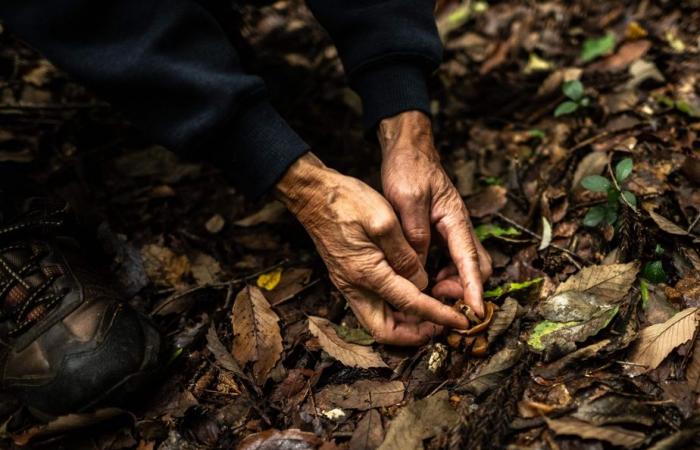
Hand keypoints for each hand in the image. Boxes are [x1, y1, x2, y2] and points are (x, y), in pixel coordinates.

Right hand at [276, 153, 468, 344]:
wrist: (312, 195)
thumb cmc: (347, 201)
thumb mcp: (383, 220)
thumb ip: (404, 255)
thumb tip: (421, 282)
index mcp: (367, 273)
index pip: (411, 304)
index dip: (439, 315)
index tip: (461, 321)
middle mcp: (355, 286)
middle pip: (386, 331)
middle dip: (415, 334)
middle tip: (440, 324)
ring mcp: (349, 284)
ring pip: (378, 321)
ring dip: (404, 323)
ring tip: (430, 312)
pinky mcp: (347, 278)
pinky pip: (372, 306)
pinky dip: (393, 309)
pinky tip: (409, 294)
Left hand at [378, 111, 491, 316]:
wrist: (409, 149)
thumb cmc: (410, 169)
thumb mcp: (407, 200)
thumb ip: (415, 234)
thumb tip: (419, 270)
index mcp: (456, 219)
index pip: (471, 261)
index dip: (474, 289)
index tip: (475, 313)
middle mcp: (460, 228)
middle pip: (477, 267)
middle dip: (464, 289)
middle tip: (437, 298)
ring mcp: (453, 231)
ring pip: (465, 266)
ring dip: (453, 283)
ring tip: (428, 292)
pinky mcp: (443, 232)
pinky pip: (451, 259)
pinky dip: (443, 273)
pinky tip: (424, 278)